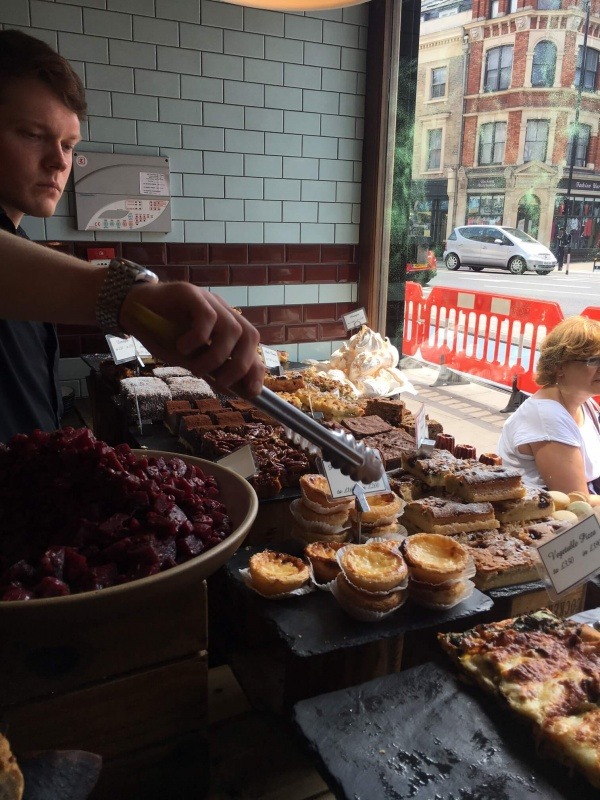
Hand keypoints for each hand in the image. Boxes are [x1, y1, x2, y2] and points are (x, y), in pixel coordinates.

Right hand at [120, 281, 264, 397]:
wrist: (131, 309)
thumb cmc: (160, 334)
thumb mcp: (187, 358)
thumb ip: (209, 370)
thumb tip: (230, 390)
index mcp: (225, 326)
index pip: (251, 346)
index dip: (255, 369)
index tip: (251, 392)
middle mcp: (222, 312)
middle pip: (249, 336)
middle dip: (240, 365)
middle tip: (221, 382)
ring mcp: (208, 301)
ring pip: (232, 329)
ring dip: (217, 356)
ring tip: (196, 368)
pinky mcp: (192, 294)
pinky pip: (207, 316)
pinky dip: (198, 338)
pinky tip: (182, 347)